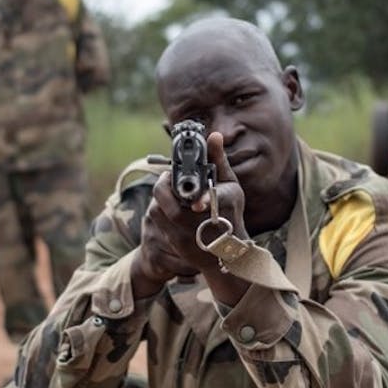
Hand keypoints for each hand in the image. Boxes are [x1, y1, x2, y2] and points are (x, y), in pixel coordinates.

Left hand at [131, 132, 248, 295]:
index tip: (197, 203)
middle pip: (177, 209)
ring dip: (161, 196)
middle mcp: (208, 225)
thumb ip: (219, 160)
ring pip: (161, 211)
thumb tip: (214, 135)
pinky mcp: (177, 245)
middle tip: (168, 176)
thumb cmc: (231, 212)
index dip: (205, 201)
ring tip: (168, 188)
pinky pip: (157, 221)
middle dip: (165, 186)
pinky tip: (167, 203)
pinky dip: (158, 208)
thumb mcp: (230, 185)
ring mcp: (190, 237)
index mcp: (225, 206)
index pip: (215, 203)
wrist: (228, 252)